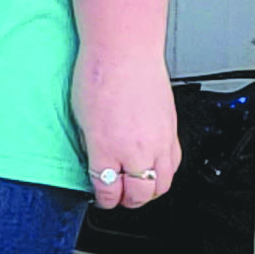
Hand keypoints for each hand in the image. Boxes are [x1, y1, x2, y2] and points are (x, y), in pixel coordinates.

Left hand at [72, 42, 181, 212]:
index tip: (101, 198)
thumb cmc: (98, 75)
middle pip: (138, 195)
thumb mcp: (79, 117)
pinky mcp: (173, 132)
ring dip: (149, 192)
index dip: (103, 200)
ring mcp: (159, 142)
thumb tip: (93, 161)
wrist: (125, 52)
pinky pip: (175, 165)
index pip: (108, 190)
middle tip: (118, 197)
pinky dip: (165, 174)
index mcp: (106, 148)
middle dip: (126, 201)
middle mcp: (136, 150)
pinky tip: (156, 170)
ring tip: (137, 189)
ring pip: (162, 186)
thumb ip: (89, 145)